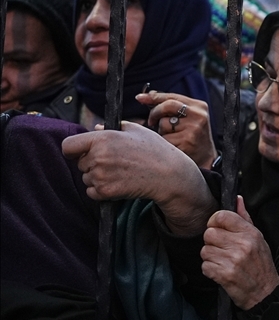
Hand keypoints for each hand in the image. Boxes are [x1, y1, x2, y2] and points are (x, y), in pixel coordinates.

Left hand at [62, 121, 216, 234]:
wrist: (168, 175)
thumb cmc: (155, 150)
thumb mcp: (137, 131)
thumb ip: (112, 128)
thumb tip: (96, 128)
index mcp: (103, 138)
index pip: (68, 145)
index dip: (73, 150)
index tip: (79, 152)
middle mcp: (98, 156)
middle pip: (80, 163)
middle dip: (92, 163)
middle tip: (115, 162)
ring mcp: (100, 175)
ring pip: (87, 178)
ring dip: (98, 177)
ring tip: (121, 172)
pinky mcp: (105, 192)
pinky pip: (92, 192)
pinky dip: (102, 190)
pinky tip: (119, 183)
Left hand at [138, 91, 216, 168]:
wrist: (206, 157)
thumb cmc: (193, 135)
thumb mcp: (189, 116)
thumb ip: (172, 105)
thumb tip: (149, 95)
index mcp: (199, 107)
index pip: (172, 97)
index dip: (154, 97)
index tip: (140, 98)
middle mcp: (198, 116)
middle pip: (167, 106)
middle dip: (155, 112)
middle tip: (152, 121)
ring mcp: (192, 129)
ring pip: (163, 124)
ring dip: (162, 131)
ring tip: (172, 136)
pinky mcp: (186, 143)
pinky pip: (164, 139)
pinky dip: (163, 143)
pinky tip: (173, 146)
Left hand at [202, 196, 278, 309]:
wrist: (265, 292)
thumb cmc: (261, 264)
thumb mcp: (258, 238)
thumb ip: (244, 218)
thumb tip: (236, 199)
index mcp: (250, 233)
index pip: (222, 216)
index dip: (214, 222)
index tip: (217, 228)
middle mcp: (242, 244)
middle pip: (209, 233)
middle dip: (212, 242)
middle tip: (221, 249)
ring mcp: (233, 260)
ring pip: (205, 250)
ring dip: (210, 257)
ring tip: (222, 261)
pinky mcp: (224, 275)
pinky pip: (205, 266)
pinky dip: (210, 270)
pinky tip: (221, 271)